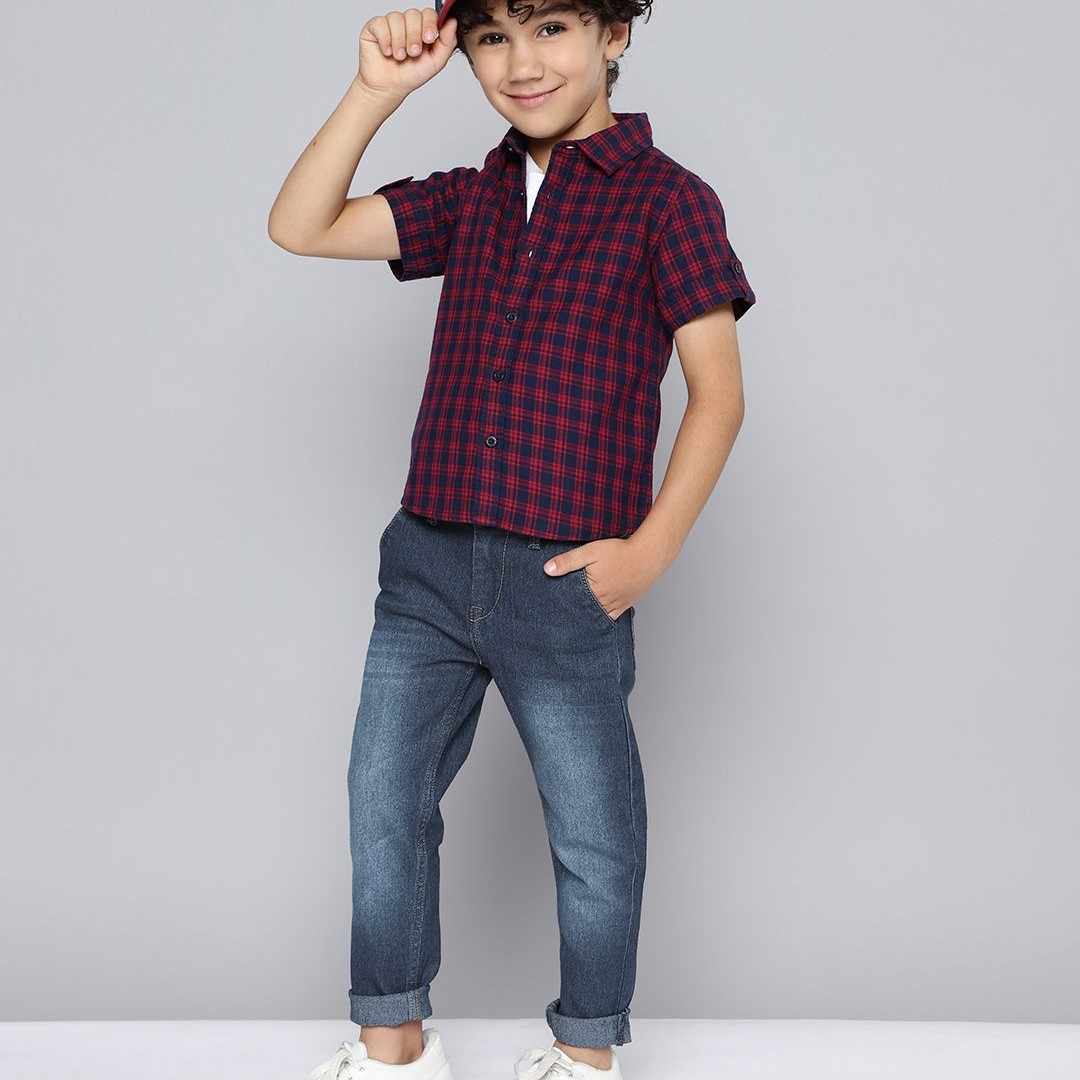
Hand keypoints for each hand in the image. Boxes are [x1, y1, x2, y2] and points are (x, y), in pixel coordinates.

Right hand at [356, 8, 457, 102]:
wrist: (389, 88)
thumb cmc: (411, 75)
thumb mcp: (436, 62)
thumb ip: (447, 42)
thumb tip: (453, 21)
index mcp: (422, 29)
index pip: (428, 13)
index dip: (429, 23)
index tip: (428, 39)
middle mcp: (407, 23)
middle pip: (413, 14)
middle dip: (414, 36)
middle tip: (412, 53)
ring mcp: (390, 23)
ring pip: (397, 18)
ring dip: (400, 41)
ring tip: (399, 57)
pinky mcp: (375, 27)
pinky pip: (381, 23)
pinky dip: (386, 40)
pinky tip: (387, 52)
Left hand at [543, 536, 668, 620]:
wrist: (649, 555)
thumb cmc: (620, 552)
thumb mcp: (590, 551)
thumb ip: (568, 561)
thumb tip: (547, 569)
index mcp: (594, 592)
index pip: (572, 605)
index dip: (561, 607)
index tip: (551, 612)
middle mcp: (605, 603)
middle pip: (584, 613)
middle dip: (573, 615)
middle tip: (559, 621)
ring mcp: (617, 605)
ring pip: (597, 617)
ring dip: (587, 618)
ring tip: (574, 621)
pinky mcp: (626, 604)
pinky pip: (611, 617)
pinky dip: (602, 618)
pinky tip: (594, 618)